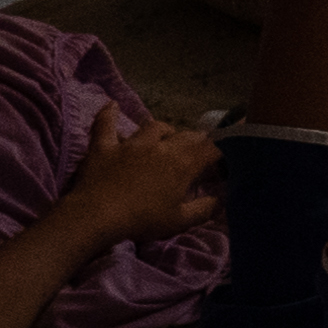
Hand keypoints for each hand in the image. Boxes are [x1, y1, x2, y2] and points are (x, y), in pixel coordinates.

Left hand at [58, 107, 225, 249]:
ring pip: (152, 127)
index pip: (209, 149)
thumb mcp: (179, 221)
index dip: (222, 147)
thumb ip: (203, 209)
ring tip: (166, 135)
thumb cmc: (143, 220)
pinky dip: (109, 115)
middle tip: (199, 149)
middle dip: (196, 140)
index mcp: (182, 164)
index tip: (228, 151)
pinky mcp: (105, 146)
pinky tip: (111, 106)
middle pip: (185, 136)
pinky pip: (106, 125)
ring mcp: (131, 144)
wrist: (99, 214)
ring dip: (163, 130)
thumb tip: (219, 200)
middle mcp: (160, 147)